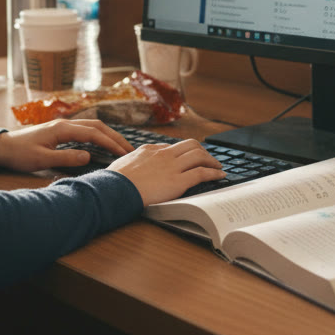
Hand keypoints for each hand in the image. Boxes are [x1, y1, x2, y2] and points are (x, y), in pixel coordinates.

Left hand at [0, 119, 132, 172]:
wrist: (2, 147)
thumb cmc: (20, 154)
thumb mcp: (42, 160)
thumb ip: (66, 158)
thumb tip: (89, 157)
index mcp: (62, 129)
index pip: (94, 134)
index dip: (111, 143)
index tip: (124, 154)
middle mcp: (65, 124)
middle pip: (97, 126)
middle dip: (115, 137)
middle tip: (130, 150)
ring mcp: (62, 126)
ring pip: (92, 126)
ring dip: (108, 135)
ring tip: (121, 147)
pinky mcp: (60, 130)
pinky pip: (85, 130)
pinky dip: (98, 136)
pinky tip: (103, 144)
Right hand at [108, 139, 226, 205]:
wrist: (116, 189)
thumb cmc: (114, 180)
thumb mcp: (122, 162)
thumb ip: (133, 160)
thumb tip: (133, 161)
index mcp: (150, 150)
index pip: (171, 147)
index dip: (182, 152)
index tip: (187, 158)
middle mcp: (164, 154)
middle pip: (190, 145)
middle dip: (201, 151)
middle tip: (207, 159)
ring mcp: (172, 166)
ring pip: (199, 155)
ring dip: (211, 160)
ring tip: (217, 167)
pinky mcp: (179, 181)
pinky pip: (202, 173)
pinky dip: (214, 173)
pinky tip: (220, 176)